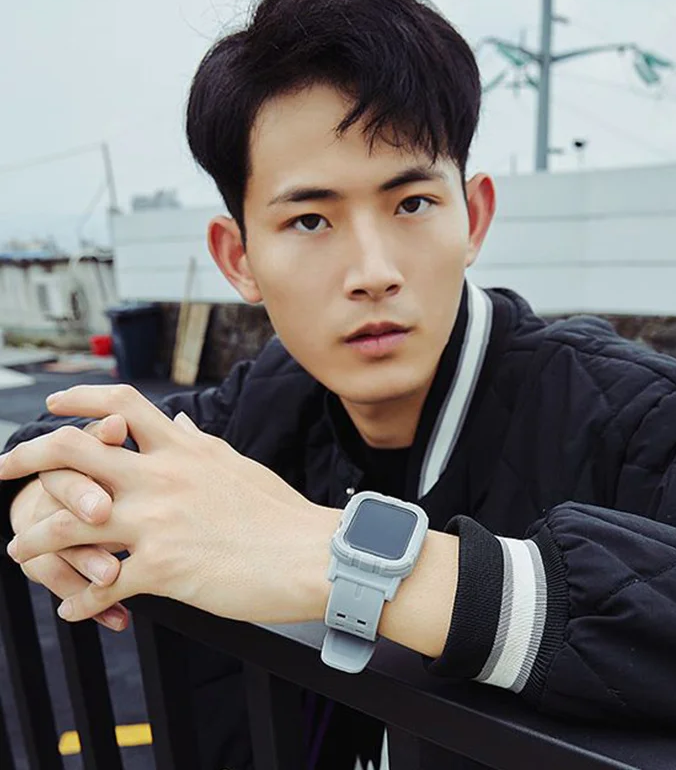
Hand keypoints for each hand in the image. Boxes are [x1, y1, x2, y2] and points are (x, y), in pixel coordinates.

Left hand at [1, 385, 339, 625]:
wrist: (312, 552)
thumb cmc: (280, 512)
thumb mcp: (236, 464)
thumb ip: (198, 444)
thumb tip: (175, 421)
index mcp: (184, 449)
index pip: (121, 405)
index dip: (79, 399)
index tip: (52, 405)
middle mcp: (163, 476)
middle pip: (74, 451)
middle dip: (26, 456)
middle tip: (2, 468)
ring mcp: (159, 520)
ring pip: (68, 522)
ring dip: (34, 539)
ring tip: (19, 551)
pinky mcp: (164, 567)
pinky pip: (101, 587)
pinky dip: (80, 601)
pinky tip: (73, 609)